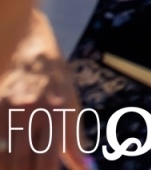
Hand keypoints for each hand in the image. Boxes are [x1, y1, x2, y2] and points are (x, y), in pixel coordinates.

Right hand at [0, 11, 89, 169]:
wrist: (29, 48)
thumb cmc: (56, 82)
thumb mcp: (72, 108)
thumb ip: (76, 143)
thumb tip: (87, 169)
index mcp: (58, 114)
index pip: (48, 161)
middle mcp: (33, 113)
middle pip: (20, 162)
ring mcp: (8, 110)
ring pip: (1, 155)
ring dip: (7, 166)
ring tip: (15, 167)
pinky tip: (4, 157)